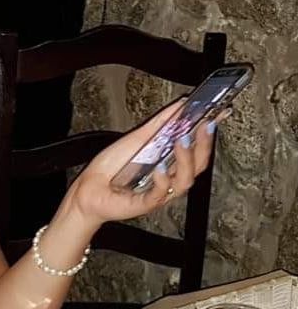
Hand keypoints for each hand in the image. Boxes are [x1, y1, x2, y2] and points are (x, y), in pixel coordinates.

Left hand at [68, 100, 225, 228]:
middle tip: (205, 125)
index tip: (219, 115)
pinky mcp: (145, 203)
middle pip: (197, 165)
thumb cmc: (111, 168)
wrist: (88, 188)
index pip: (197, 150)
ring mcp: (159, 192)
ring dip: (186, 160)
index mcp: (169, 164)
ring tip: (182, 141)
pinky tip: (160, 168)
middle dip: (204, 144)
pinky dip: (162, 181)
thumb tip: (180, 105)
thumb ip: (160, 124)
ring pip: (184, 181)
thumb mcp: (137, 139)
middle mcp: (169, 179)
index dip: (209, 134)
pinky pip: (160, 195)